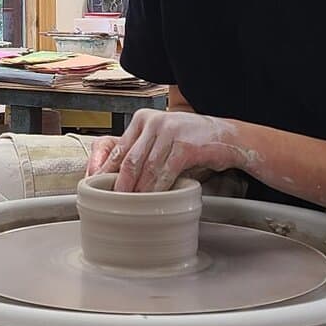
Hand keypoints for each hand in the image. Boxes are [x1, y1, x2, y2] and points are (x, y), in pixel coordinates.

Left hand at [85, 109, 243, 192]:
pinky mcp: (185, 146)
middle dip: (120, 185)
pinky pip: (166, 173)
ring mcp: (170, 132)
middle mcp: (154, 122)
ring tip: (132, 207)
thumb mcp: (162, 139)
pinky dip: (158, 190)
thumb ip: (142, 151)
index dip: (106, 171)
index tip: (98, 187)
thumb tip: (117, 177)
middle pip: (130, 160)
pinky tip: (155, 202)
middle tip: (113, 203)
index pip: (119, 148)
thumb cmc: (192, 141)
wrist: (227, 137)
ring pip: (147, 168)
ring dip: (139, 191)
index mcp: (143, 119)